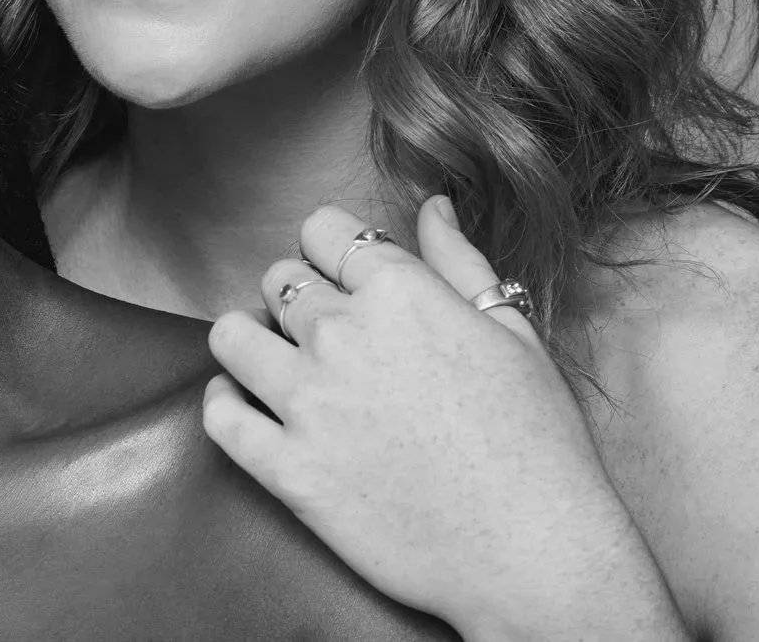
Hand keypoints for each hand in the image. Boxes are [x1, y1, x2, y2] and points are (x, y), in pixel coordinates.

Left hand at [203, 197, 687, 641]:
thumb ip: (461, 262)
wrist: (537, 554)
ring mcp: (309, 405)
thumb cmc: (539, 444)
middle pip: (277, 278)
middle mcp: (343, 336)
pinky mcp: (289, 473)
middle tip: (322, 332)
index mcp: (400, 293)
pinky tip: (247, 407)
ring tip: (277, 362)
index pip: (324, 230)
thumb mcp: (514, 335)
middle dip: (296, 295)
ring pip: (230, 335)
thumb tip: (433, 205)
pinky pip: (219, 417)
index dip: (332, 250)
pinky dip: (222, 404)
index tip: (344, 278)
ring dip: (248, 339)